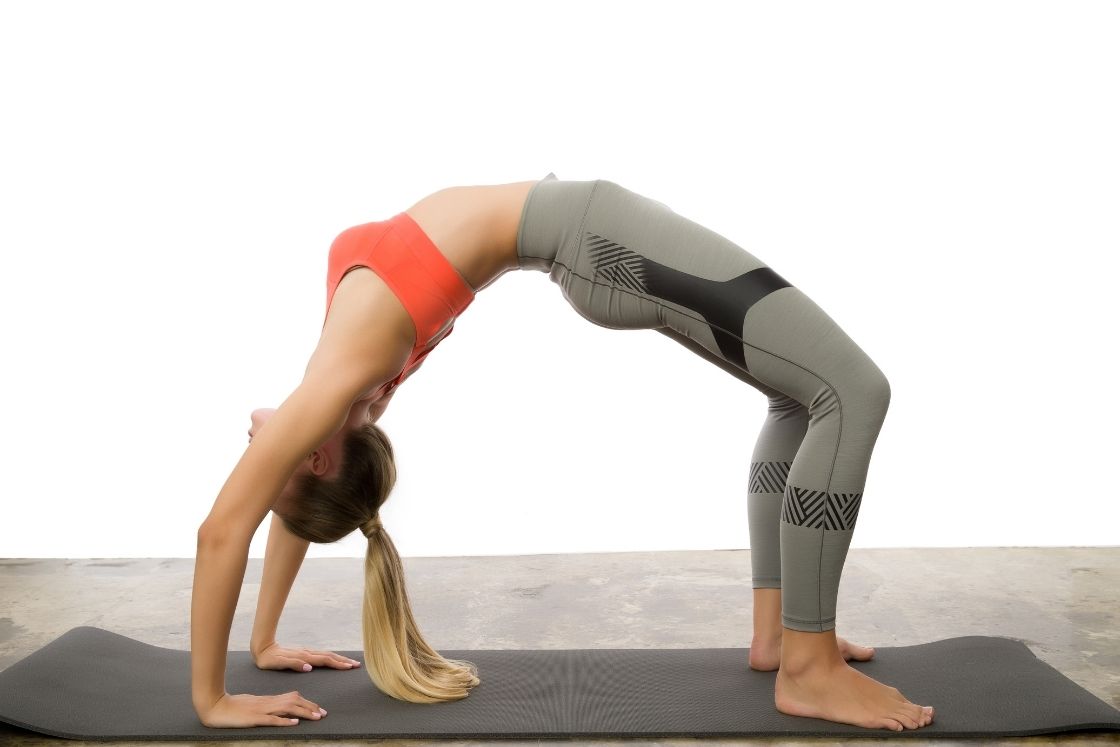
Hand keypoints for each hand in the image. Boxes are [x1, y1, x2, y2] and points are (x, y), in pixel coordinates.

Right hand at [196, 691, 326, 727]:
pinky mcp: (254, 719)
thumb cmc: (234, 707)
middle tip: (324, 714)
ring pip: (287, 708)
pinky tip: (294, 723)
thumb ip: (268, 706)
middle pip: (294, 702)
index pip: (292, 699)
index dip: (307, 703)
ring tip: (316, 717)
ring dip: (303, 712)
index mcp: (268, 700)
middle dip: (311, 707)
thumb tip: (282, 710)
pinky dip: (284, 721)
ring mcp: (261, 710)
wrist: (215, 706)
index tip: (319, 709)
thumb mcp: (254, 705)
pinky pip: (271, 719)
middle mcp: (268, 703)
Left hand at [252, 641, 360, 672]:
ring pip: (326, 654)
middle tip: (356, 664)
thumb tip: (309, 667)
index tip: (349, 667)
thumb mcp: (278, 663)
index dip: (338, 664)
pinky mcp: (304, 652)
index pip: (325, 660)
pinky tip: (333, 659)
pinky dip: (331, 657)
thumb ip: (294, 664)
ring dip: (339, 658)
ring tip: (349, 662)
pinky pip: (321, 655)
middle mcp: (307, 653)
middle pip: (329, 656)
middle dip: (343, 661)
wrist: (262, 647)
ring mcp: (306, 651)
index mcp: (304, 657)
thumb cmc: (269, 659)